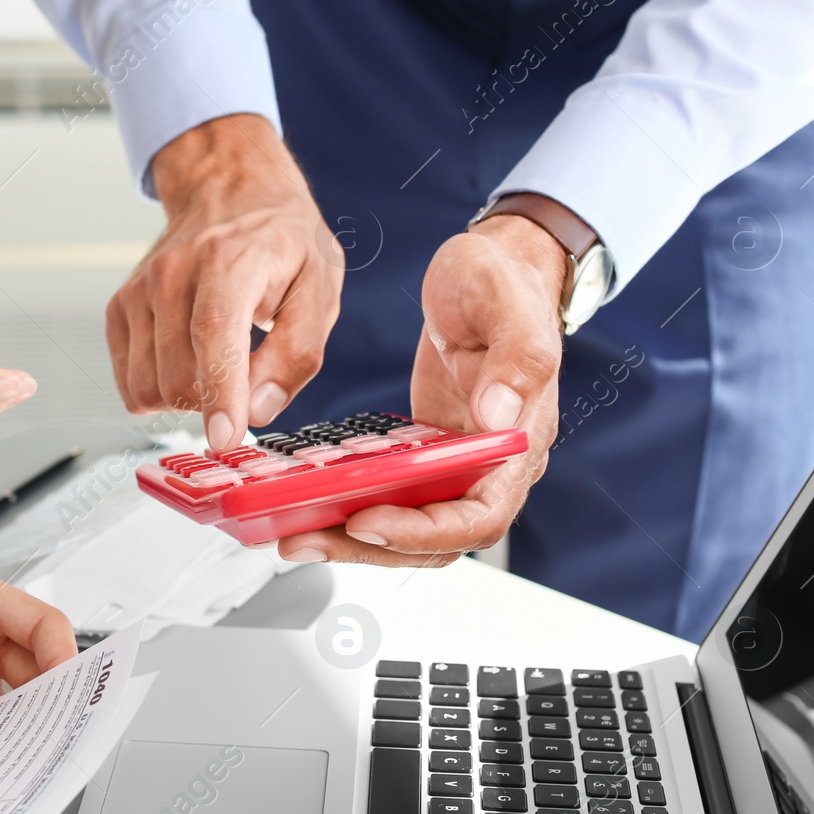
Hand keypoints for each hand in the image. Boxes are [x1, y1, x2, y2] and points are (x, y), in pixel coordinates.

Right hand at [107, 114, 341, 448]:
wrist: (227, 189)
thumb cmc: (280, 242)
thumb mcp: (319, 288)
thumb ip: (298, 353)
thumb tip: (259, 409)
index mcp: (228, 261)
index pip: (214, 333)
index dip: (219, 392)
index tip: (225, 437)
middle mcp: (171, 273)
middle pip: (180, 377)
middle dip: (215, 401)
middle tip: (245, 374)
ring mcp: (138, 291)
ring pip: (150, 389)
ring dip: (187, 397)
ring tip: (215, 361)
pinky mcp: (119, 309)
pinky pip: (130, 384)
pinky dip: (161, 388)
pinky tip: (188, 358)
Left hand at [276, 213, 567, 565]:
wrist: (490, 267)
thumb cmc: (505, 281)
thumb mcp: (510, 306)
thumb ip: (518, 361)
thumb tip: (496, 416)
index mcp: (519, 441)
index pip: (478, 517)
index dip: (423, 532)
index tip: (367, 521)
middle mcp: (491, 463)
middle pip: (436, 536)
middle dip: (372, 546)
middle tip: (306, 538)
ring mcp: (458, 460)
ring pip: (409, 522)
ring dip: (354, 536)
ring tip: (294, 531)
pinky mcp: (428, 451)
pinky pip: (392, 492)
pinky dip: (352, 502)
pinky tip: (309, 499)